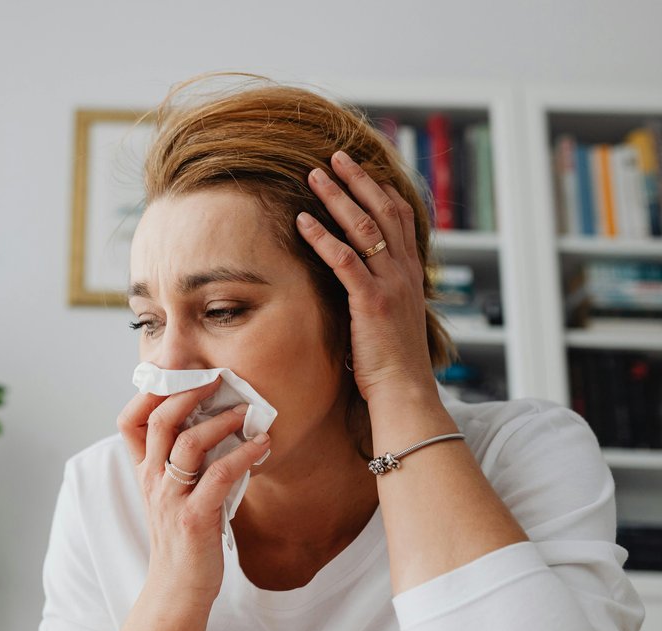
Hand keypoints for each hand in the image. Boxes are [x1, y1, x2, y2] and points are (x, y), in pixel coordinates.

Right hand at [117, 379, 270, 605]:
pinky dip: (243, 455)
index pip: (129, 421)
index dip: (148, 393)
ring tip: (247, 413)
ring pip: (188, 443)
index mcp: (145, 472)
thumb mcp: (173, 494)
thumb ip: (183, 463)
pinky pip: (218, 476)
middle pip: (159, 421)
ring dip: (221, 422)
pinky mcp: (195, 517)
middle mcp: (153, 481)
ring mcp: (172, 499)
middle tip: (217, 379)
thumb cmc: (183, 539)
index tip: (178, 373)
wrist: (178, 588)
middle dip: (188, 392)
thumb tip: (217, 425)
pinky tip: (262, 446)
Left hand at [295, 150, 437, 402]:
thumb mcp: (389, 318)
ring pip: (364, 227)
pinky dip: (321, 237)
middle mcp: (405, 272)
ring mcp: (390, 285)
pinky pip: (344, 260)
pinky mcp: (371, 301)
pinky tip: (301, 221)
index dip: (382, 190)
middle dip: (358, 180)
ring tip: (313, 175)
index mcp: (411, 274)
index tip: (362, 170)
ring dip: (337, 197)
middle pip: (384, 211)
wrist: (405, 392)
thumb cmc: (390, 363)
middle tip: (335, 156)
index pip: (401, 218)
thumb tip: (356, 284)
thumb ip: (377, 293)